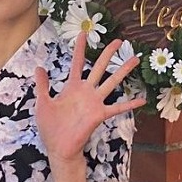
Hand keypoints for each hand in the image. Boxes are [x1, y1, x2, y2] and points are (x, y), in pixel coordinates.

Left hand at [35, 32, 145, 163]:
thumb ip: (42, 85)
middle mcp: (86, 91)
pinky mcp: (99, 114)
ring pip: (111, 82)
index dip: (79, 48)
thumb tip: (39, 67)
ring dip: (123, 71)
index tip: (83, 33)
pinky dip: (130, 104)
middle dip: (108, 54)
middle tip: (118, 40)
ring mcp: (94, 102)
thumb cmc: (50, 127)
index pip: (77, 62)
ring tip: (135, 59)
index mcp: (71, 87)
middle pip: (98, 67)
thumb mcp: (42, 103)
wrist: (58, 148)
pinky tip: (142, 100)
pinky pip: (117, 107)